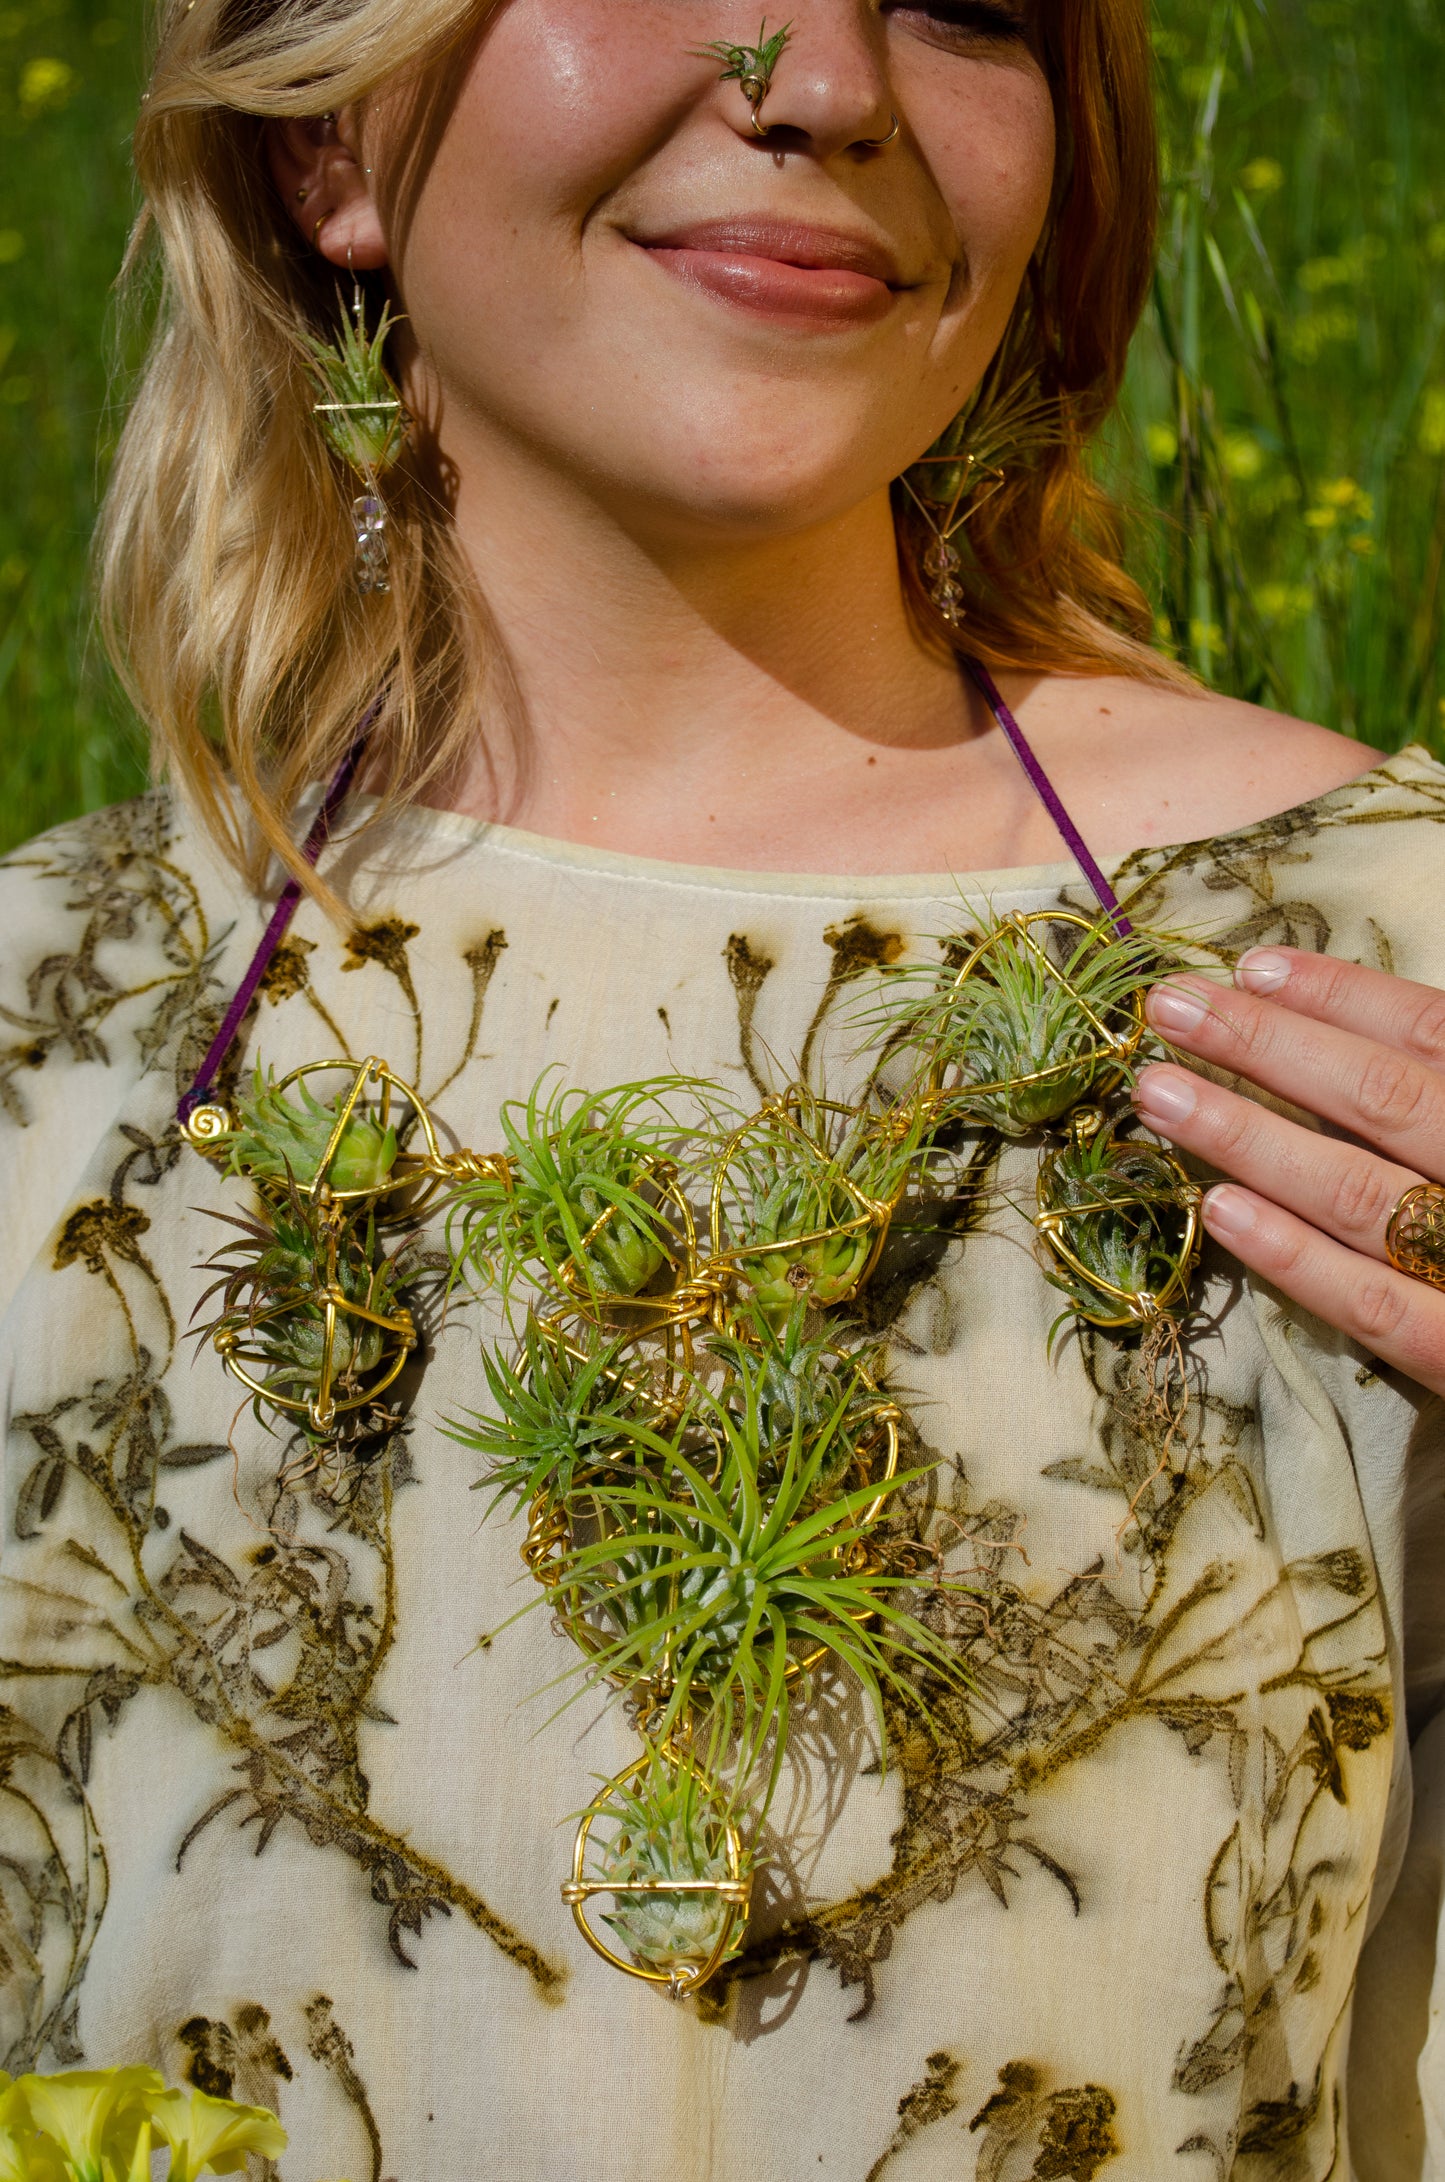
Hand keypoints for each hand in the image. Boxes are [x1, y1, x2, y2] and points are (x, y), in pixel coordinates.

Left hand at [1131, 949, 1444, 1395]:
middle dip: (1265, 1047)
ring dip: (1249, 1137)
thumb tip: (1379, 1029)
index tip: (1249, 967)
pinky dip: (1299, 1260)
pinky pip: (1382, 1311)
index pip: (1437, 1032)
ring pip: (1362, 1195)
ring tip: (1159, 1095)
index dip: (1340, 996)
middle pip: (1384, 1096)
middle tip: (1164, 1009)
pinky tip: (1223, 1212)